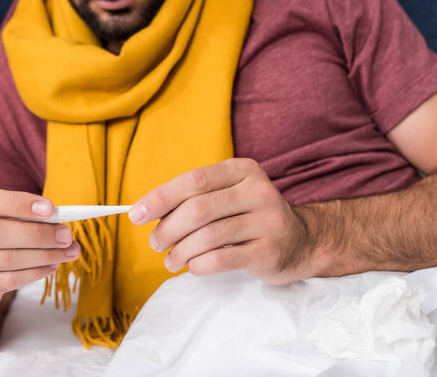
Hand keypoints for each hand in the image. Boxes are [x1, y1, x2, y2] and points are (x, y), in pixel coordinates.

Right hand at [0, 189, 79, 316]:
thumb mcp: (0, 224)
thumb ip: (25, 220)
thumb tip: (61, 225)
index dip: (20, 203)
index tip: (51, 208)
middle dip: (38, 233)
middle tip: (66, 236)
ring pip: (5, 258)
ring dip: (43, 255)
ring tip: (67, 252)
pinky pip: (8, 280)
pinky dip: (35, 272)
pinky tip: (51, 266)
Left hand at [128, 158, 315, 284]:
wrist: (300, 240)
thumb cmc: (249, 216)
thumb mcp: (228, 196)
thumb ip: (194, 198)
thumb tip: (147, 211)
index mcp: (242, 170)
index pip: (193, 181)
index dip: (160, 198)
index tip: (135, 214)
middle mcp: (258, 191)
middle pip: (198, 209)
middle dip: (167, 229)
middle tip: (155, 243)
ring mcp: (268, 221)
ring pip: (208, 236)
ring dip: (180, 252)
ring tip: (170, 261)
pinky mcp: (269, 251)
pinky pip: (221, 259)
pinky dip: (198, 265)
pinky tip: (192, 266)